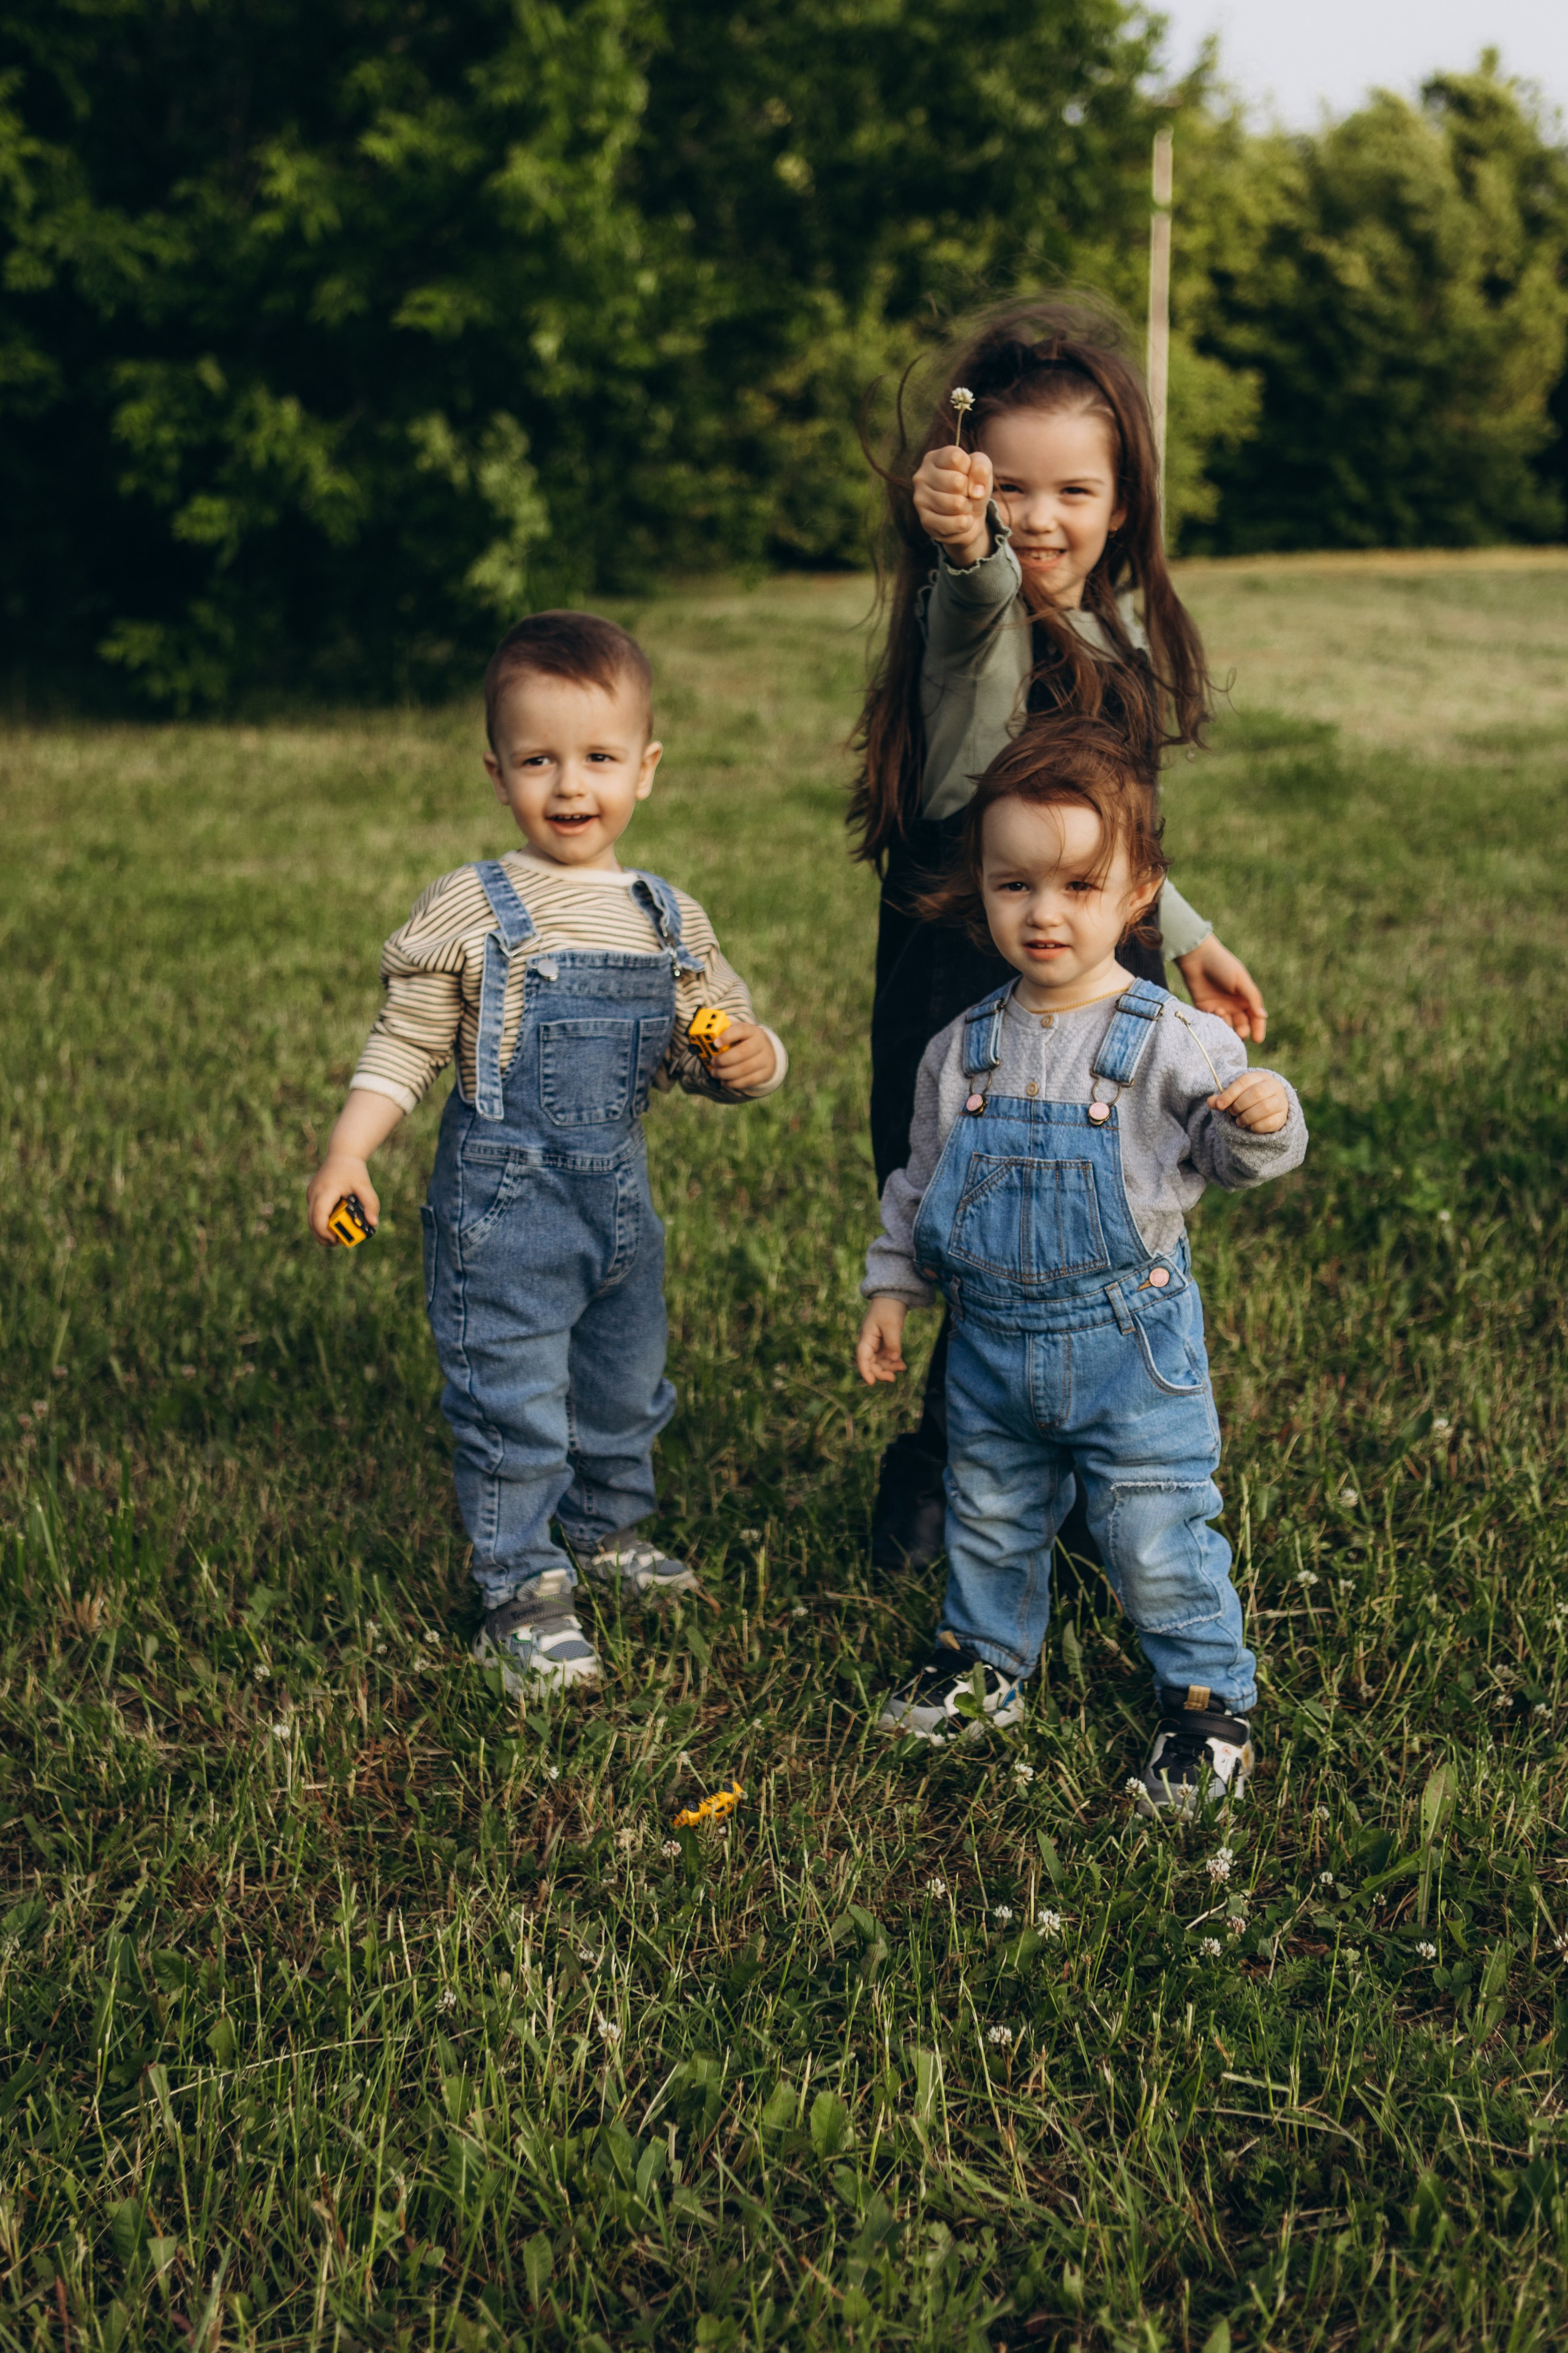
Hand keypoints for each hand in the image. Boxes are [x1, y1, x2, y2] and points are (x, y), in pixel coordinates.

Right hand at [307, 1153, 379, 1243]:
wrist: (342, 1154)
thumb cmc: (353, 1171)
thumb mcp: (365, 1186)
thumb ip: (371, 1204)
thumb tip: (373, 1223)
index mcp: (326, 1191)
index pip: (319, 1216)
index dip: (325, 1231)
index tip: (336, 1240)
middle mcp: (314, 1194)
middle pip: (312, 1222)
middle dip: (323, 1236)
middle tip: (338, 1243)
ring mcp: (311, 1195)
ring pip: (310, 1220)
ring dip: (321, 1231)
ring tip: (337, 1238)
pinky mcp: (311, 1196)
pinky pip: (313, 1214)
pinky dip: (321, 1223)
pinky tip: (334, 1226)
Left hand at [708, 1021, 777, 1092]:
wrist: (767, 1052)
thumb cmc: (744, 1041)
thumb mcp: (737, 1033)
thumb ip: (723, 1033)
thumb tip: (705, 1037)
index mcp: (751, 1030)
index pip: (741, 1030)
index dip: (727, 1036)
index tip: (715, 1043)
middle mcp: (761, 1043)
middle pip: (742, 1052)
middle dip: (723, 1060)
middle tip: (713, 1062)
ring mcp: (765, 1059)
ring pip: (743, 1069)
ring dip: (725, 1073)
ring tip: (715, 1073)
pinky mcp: (765, 1073)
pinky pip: (747, 1081)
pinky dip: (733, 1083)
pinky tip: (724, 1081)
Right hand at [856, 1296, 908, 1385]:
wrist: (893, 1297)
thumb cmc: (889, 1309)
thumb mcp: (892, 1325)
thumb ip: (893, 1343)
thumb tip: (895, 1359)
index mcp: (866, 1338)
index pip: (862, 1358)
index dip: (865, 1371)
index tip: (871, 1383)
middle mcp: (869, 1342)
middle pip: (871, 1363)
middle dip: (880, 1372)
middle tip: (893, 1378)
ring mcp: (877, 1343)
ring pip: (880, 1362)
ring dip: (889, 1368)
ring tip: (902, 1368)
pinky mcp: (884, 1343)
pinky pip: (887, 1357)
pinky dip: (893, 1362)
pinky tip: (902, 1365)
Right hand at [913, 444, 994, 565]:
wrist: (967, 515)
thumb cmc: (971, 486)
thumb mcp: (981, 469)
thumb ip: (982, 468)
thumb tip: (976, 491)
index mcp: (934, 458)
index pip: (956, 458)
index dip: (970, 469)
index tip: (967, 475)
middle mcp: (922, 476)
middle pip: (957, 482)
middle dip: (969, 491)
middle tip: (965, 494)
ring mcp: (920, 499)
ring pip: (956, 504)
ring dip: (968, 507)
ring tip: (963, 506)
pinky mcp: (925, 521)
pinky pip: (954, 524)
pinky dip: (965, 523)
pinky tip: (962, 520)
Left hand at [1175, 933, 1266, 1043]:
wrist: (1197, 957)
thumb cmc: (1222, 965)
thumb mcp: (1240, 980)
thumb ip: (1252, 998)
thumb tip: (1263, 1016)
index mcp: (1246, 997)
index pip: (1255, 1018)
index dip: (1258, 1029)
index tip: (1258, 1040)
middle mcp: (1234, 1005)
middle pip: (1242, 1025)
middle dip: (1242, 1030)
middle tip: (1240, 1032)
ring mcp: (1219, 1007)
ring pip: (1227, 1026)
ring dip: (1228, 1027)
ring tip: (1225, 1018)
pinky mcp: (1204, 1009)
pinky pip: (1212, 1022)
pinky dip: (1215, 1021)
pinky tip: (1216, 1011)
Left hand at [1209, 1072, 1289, 1134]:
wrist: (1271, 1107)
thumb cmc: (1248, 1099)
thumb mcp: (1235, 1095)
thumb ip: (1222, 1099)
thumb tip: (1211, 1102)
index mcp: (1259, 1077)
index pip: (1244, 1081)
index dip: (1230, 1093)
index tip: (1219, 1105)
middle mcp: (1273, 1086)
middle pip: (1256, 1093)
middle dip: (1239, 1105)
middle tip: (1232, 1113)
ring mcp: (1280, 1101)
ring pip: (1265, 1107)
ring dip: (1247, 1116)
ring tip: (1239, 1122)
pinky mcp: (1282, 1117)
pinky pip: (1269, 1122)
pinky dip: (1256, 1126)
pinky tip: (1250, 1126)